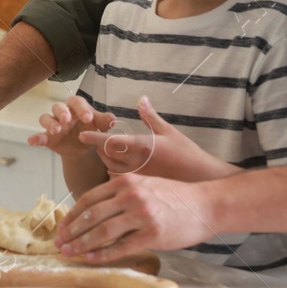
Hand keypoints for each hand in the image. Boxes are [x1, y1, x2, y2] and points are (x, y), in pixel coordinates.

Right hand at [27, 95, 114, 159]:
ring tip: (56, 130)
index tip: (89, 118)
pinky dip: (35, 138)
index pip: (77, 102)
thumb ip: (105, 122)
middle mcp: (63, 113)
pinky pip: (40, 136)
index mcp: (77, 107)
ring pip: (46, 118)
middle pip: (58, 106)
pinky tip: (31, 141)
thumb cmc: (91, 130)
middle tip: (68, 119)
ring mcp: (54, 124)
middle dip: (62, 112)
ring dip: (50, 123)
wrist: (84, 148)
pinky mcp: (48, 137)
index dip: (81, 108)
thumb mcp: (100, 127)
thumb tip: (112, 119)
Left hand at [55, 172, 211, 261]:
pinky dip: (103, 254)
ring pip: (102, 231)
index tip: (62, 228)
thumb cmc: (175, 196)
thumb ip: (121, 192)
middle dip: (71, 232)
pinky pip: (121, 246)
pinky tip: (91, 259)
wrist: (205, 204)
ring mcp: (141, 215)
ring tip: (69, 253)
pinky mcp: (152, 234)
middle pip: (91, 215)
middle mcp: (130, 196)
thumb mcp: (145, 184)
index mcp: (125, 182)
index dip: (71, 215)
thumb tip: (96, 208)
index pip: (89, 199)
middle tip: (59, 243)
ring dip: (82, 244)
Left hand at [78, 95, 238, 180]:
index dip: (95, 137)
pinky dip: (113, 176)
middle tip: (94, 142)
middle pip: (106, 156)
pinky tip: (115, 171)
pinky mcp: (142, 189)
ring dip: (104, 162)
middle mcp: (137, 163)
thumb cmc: (188, 155)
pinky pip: (120, 184)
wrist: (203, 180)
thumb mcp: (170, 132)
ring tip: (103, 154)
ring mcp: (138, 178)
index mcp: (142, 146)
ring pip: (110, 170)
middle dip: (98, 148)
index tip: (83, 134)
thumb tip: (141, 98)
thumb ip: (151, 117)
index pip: (111, 140)